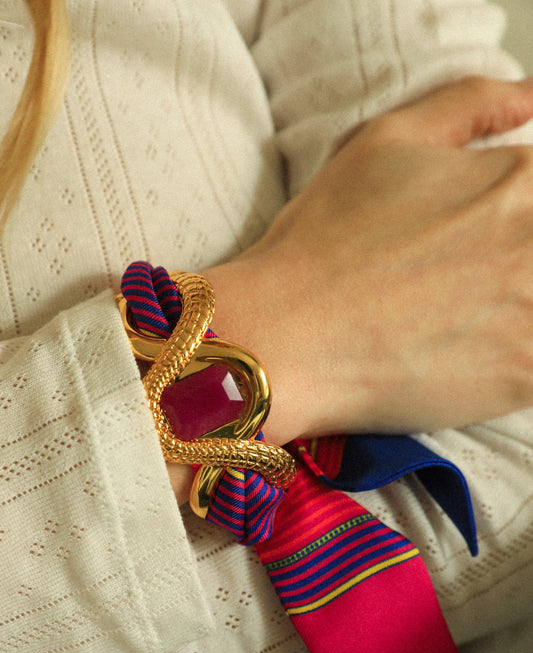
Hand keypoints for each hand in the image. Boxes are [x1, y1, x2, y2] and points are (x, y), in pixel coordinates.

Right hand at [206, 77, 532, 443]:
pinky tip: (466, 360)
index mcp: (522, 180)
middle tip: (455, 285)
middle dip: (510, 264)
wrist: (284, 339)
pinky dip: (512, 361)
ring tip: (457, 322)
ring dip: (511, 312)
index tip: (471, 244)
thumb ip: (472, 104)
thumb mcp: (386, 140)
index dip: (508, 220)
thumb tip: (530, 99)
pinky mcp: (525, 378)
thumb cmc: (323, 242)